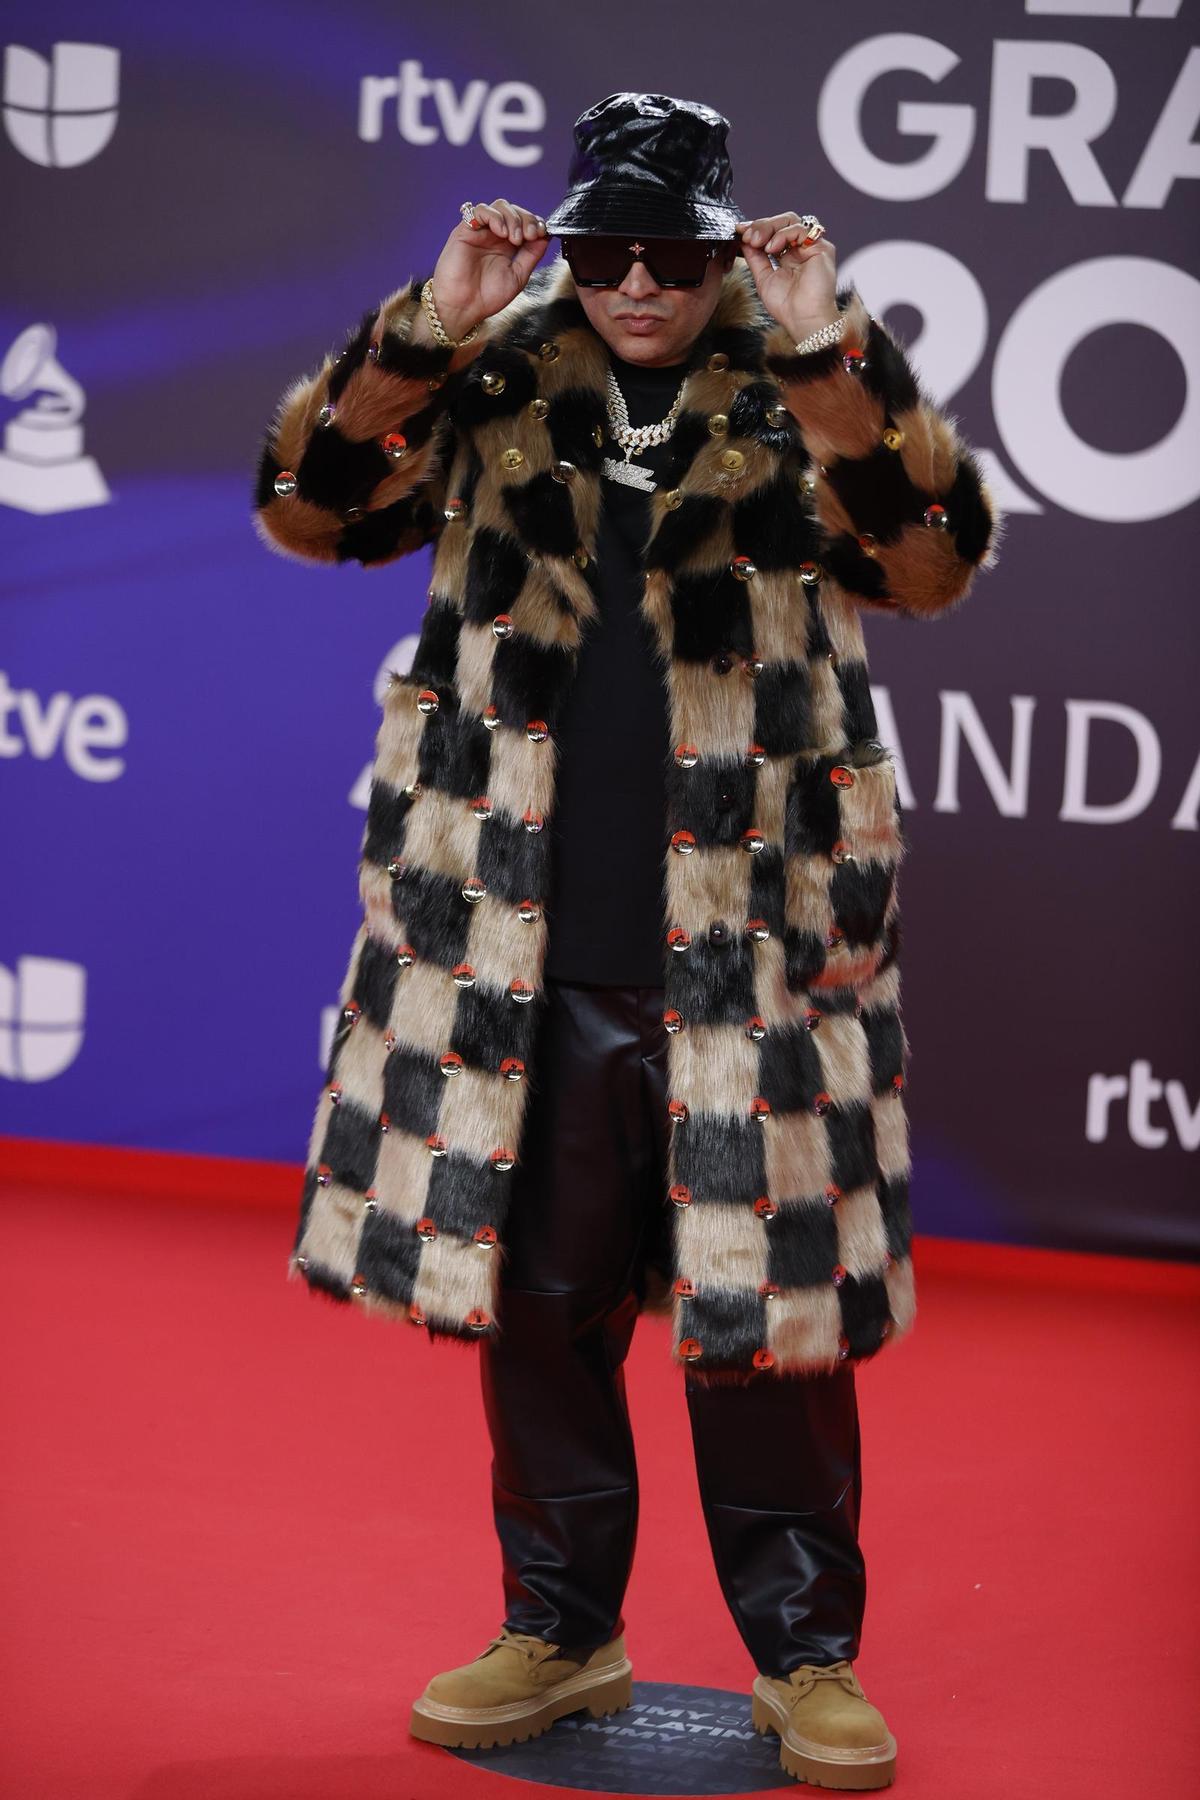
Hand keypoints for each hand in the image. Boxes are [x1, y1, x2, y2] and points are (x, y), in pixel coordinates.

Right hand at [425, 199, 550, 338]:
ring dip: (512, 218)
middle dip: (527, 219)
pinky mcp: (465, 230)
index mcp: (508, 246)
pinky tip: (500, 232)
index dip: (535, 223)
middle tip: (530, 235)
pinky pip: (480, 211)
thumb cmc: (486, 297)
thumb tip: (545, 236)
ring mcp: (481, 231)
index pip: (525, 223)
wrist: (463, 308)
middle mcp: (494, 236)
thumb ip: (532, 255)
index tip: (542, 232)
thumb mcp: (518, 276)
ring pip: (499, 206)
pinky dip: (494, 216)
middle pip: (514, 211)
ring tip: (514, 238)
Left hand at [735, 213, 838, 340]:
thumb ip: (755, 257)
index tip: (739, 231)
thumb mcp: (763, 278)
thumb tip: (744, 239)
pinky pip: (801, 229)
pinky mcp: (821, 248)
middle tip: (748, 236)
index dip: (756, 228)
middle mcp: (801, 249)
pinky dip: (783, 234)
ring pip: (791, 220)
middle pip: (781, 222)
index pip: (773, 232)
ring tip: (758, 243)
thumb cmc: (787, 306)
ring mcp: (811, 247)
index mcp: (788, 256)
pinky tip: (772, 248)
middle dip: (761, 225)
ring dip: (770, 228)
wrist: (803, 319)